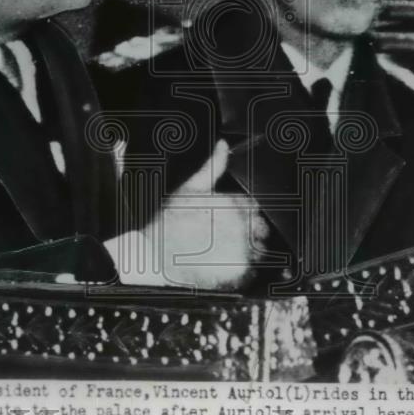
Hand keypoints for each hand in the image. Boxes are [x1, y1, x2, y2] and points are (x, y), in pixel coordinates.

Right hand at [105, 140, 266, 289]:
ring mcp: (238, 247)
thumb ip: (213, 166)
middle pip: (259, 228)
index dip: (243, 212)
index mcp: (232, 202)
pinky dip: (240, 269)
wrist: (154, 253)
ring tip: (221, 251)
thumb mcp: (191, 186)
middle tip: (224, 236)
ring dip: (247, 250)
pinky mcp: (235, 269)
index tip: (229, 218)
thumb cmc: (169, 220)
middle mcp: (240, 225)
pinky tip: (221, 263)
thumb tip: (223, 145)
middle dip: (248, 231)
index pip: (253, 207)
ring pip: (257, 249)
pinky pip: (249, 269)